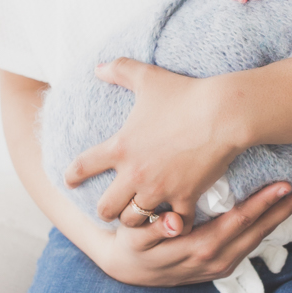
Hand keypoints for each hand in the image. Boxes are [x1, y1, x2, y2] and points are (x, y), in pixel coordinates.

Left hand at [67, 58, 242, 228]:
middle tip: (110, 207)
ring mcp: (160, 190)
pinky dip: (172, 225)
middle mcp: (135, 174)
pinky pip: (173, 224)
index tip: (69, 181)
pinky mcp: (186, 198)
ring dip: (136, 219)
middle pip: (105, 208)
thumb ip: (120, 69)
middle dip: (105, 210)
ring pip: (135, 221)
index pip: (83, 167)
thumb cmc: (184, 93)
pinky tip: (173, 222)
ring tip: (139, 215)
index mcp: (120, 147)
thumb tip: (98, 67)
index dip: (72, 176)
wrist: (223, 113)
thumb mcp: (147, 77)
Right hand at [95, 178, 291, 286]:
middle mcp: (214, 261)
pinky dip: (267, 228)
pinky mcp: (221, 268)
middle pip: (257, 232)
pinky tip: (280, 212)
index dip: (261, 204)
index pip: (238, 223)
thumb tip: (173, 223)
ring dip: (280, 218)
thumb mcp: (134, 237)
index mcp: (197, 249)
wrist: (127, 272)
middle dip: (283, 210)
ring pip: (257, 240)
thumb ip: (153, 229)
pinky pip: (250, 245)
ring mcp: (219, 267)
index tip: (283, 185)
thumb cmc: (131, 243)